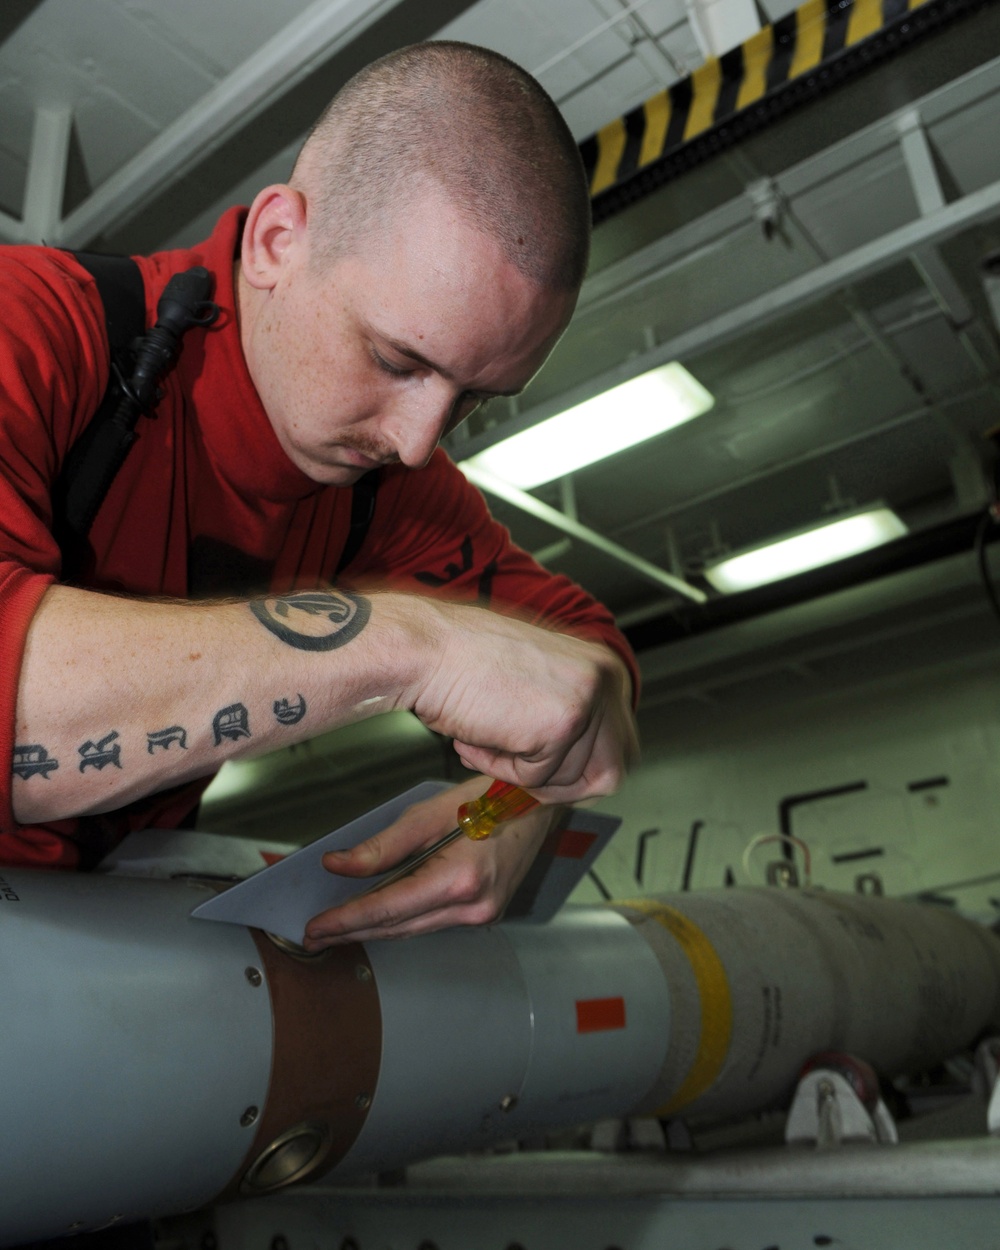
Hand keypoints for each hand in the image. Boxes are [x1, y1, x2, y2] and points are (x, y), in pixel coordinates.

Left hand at [302, 776, 557, 946]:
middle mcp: (474, 907)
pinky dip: (402, 919)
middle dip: (352, 931)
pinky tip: (378, 915)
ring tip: (336, 927)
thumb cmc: (490, 798)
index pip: (388, 908)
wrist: (537, 804)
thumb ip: (383, 845)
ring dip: (375, 929)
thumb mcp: (429, 813)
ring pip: (414, 929)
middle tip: (313, 934)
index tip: (314, 928)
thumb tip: (338, 865)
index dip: (346, 920)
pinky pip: (432, 922)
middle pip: (398, 926)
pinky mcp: (484, 913)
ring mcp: (482, 914)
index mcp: (461, 879)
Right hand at [406, 602, 637, 803]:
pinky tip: (479, 736)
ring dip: (523, 774)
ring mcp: (588, 701)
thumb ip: (568, 717)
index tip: (550, 771)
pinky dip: (500, 770)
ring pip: (572, 781)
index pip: (620, 745)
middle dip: (565, 785)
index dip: (580, 769)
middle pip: (611, 771)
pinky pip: (537, 779)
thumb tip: (578, 766)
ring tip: (490, 738)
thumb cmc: (465, 661)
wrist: (428, 649)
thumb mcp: (538, 682)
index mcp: (604, 666)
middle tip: (523, 772)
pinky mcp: (561, 724)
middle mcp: (606, 679)